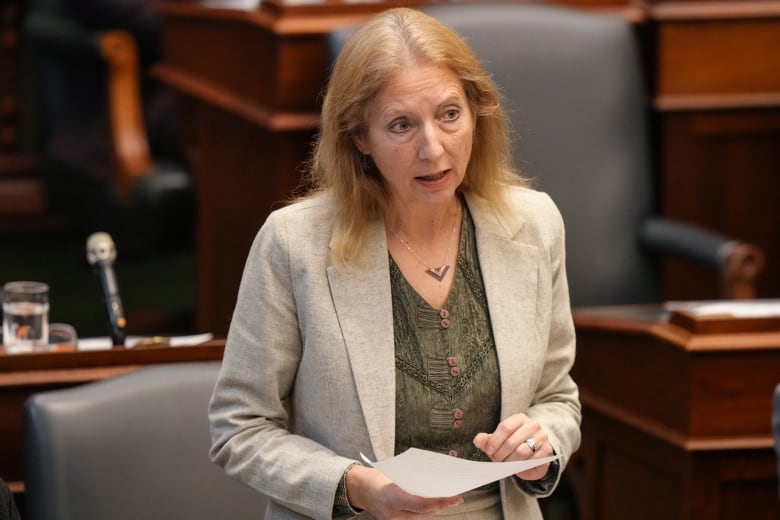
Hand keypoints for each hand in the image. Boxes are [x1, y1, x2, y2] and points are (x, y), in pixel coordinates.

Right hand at [346, 464, 462, 518]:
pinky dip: (424, 512)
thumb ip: (412, 481)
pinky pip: (413, 519)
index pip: (422, 504)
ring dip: (434, 510)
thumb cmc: (375, 477)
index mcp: (392, 497)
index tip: (454, 498)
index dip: (440, 502)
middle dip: (441, 506)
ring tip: (446, 501)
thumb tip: (434, 480)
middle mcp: (392, 513)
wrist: (358, 488)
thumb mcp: (394, 474)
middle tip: (455, 498)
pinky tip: (431, 505)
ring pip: (421, 518)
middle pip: (424, 513)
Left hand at [472, 413, 551, 480]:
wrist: (534, 452)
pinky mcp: (547, 450)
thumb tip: (478, 440)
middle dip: (501, 454)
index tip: (489, 451)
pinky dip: (523, 466)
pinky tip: (517, 467)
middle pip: (512, 441)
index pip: (505, 427)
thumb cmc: (513, 444)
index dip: (495, 441)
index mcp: (519, 418)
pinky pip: (533, 460)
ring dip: (510, 462)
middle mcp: (532, 425)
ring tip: (505, 465)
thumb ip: (487, 440)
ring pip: (522, 452)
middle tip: (496, 461)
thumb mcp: (499, 440)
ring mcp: (541, 437)